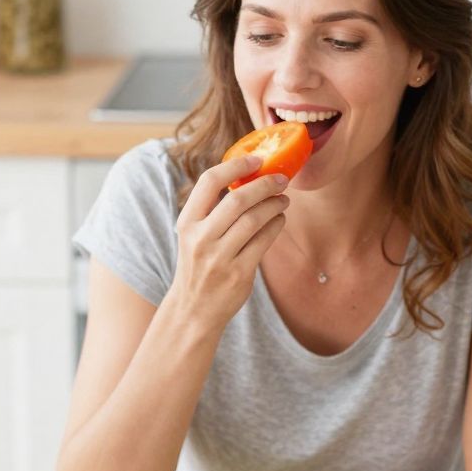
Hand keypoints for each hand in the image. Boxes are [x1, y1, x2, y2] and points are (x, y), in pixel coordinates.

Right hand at [169, 156, 289, 333]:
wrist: (193, 310)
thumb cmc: (198, 266)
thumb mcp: (193, 236)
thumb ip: (211, 211)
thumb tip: (247, 179)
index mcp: (187, 223)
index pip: (209, 181)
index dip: (236, 166)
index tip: (256, 160)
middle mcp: (201, 238)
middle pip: (238, 198)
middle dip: (265, 184)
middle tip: (281, 179)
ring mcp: (219, 258)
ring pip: (254, 219)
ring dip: (274, 205)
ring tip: (283, 200)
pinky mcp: (238, 274)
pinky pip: (263, 241)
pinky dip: (276, 225)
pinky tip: (279, 220)